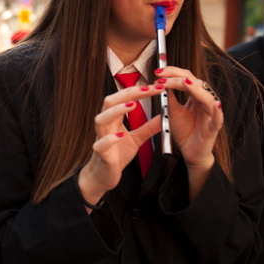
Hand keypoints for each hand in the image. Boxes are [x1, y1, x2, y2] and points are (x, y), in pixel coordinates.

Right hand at [78, 82, 164, 205]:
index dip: (140, 91)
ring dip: (116, 110)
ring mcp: (101, 138)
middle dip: (128, 93)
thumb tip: (162, 116)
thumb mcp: (136, 139)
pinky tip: (120, 135)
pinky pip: (101, 144)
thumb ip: (148, 127)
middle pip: (110, 102)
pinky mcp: (101, 154)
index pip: (124, 98)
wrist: (104, 176)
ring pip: (101, 119)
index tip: (157, 87)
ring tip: (132, 104)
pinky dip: (110, 139)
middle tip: (147, 89)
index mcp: (114, 119)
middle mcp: (105, 125)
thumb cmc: (117, 155)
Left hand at [155, 67, 222, 170]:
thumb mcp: (172, 111)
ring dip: (194, 89)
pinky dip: (218, 112)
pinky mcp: (213, 128)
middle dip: (177, 77)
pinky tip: (215, 105)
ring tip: (183, 83)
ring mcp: (211, 114)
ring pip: (206, 97)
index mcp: (195, 96)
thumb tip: (159, 82)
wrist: (190, 152)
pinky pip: (218, 119)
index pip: (186, 78)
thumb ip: (169, 98)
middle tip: (161, 76)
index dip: (172, 73)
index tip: (157, 71)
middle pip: (195, 83)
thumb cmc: (184, 131)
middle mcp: (204, 101)